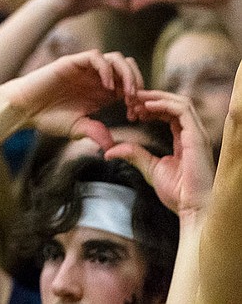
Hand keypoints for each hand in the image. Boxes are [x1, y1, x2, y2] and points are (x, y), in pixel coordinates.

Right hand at [0, 49, 142, 146]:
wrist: (23, 109)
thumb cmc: (47, 118)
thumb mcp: (78, 129)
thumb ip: (96, 133)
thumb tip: (112, 147)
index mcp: (101, 92)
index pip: (130, 85)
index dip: (138, 98)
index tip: (135, 115)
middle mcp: (95, 78)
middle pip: (128, 67)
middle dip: (138, 82)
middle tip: (135, 102)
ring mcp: (84, 69)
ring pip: (116, 59)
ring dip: (126, 74)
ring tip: (126, 93)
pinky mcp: (72, 62)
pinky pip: (96, 57)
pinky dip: (106, 69)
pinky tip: (106, 87)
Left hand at [105, 90, 214, 215]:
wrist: (193, 209)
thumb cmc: (178, 194)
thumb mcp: (150, 168)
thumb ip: (133, 154)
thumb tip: (108, 152)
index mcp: (185, 140)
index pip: (170, 113)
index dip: (151, 107)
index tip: (132, 109)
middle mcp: (193, 134)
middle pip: (175, 104)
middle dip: (152, 98)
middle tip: (130, 99)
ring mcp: (197, 135)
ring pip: (180, 102)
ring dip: (156, 98)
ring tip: (136, 100)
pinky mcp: (197, 137)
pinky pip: (182, 110)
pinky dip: (164, 103)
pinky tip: (147, 106)